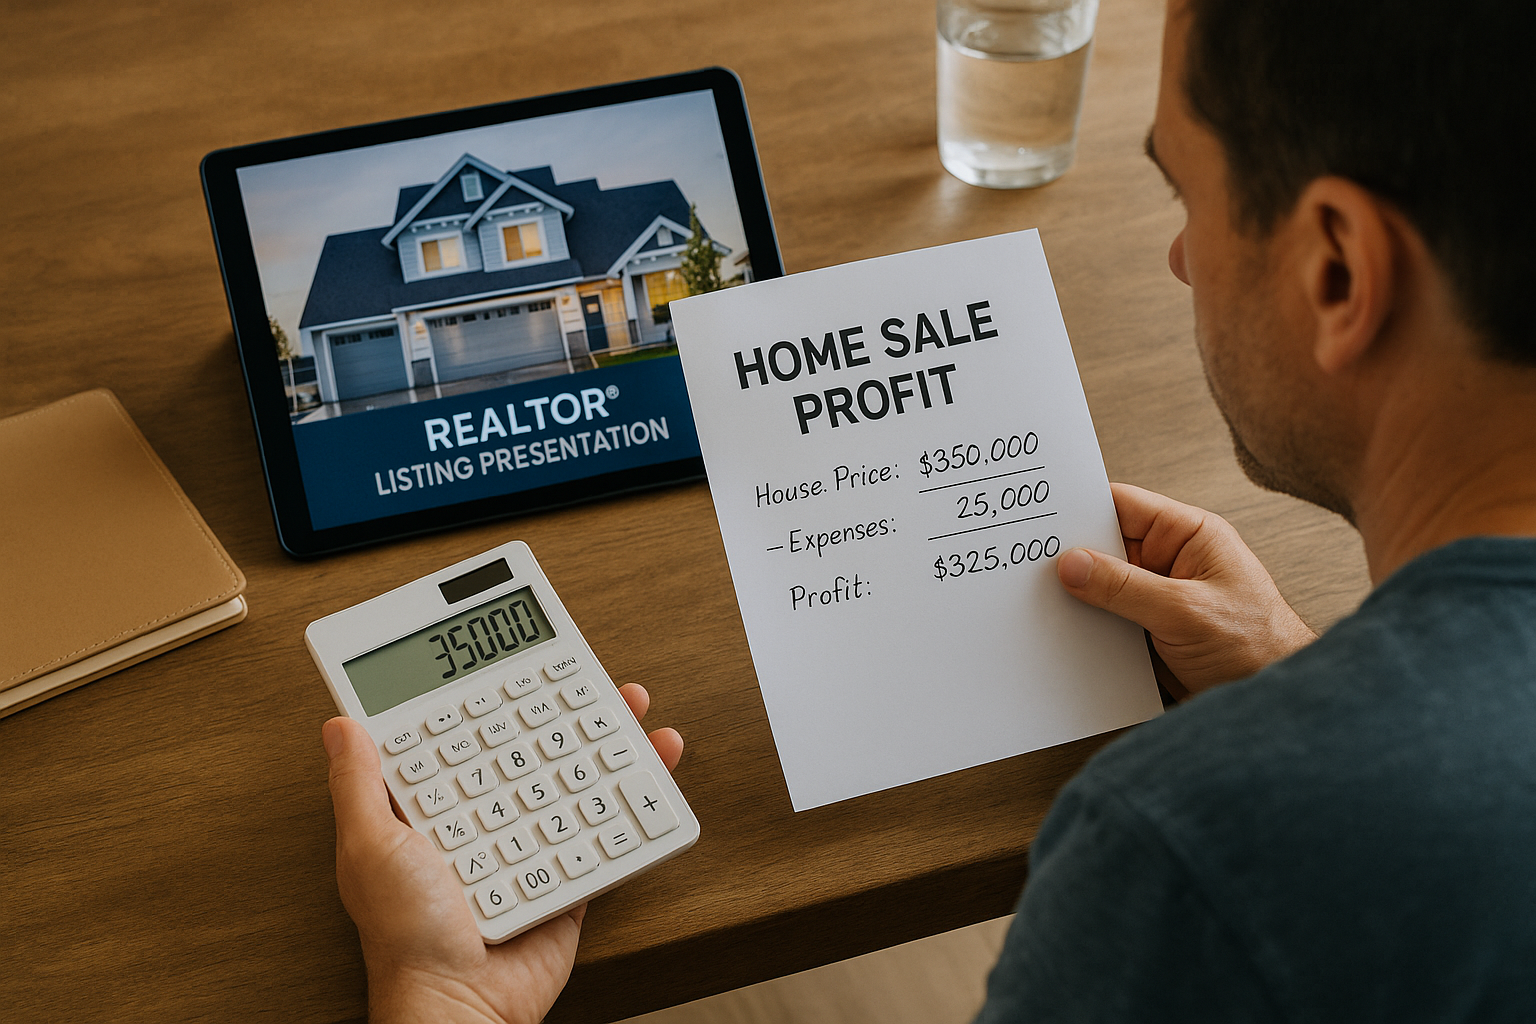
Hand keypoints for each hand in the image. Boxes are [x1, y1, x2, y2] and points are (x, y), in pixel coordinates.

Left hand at [322, 684, 683, 1023]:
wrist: (463, 1009)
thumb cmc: (407, 939)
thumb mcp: (370, 848)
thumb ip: (360, 786)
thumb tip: (340, 725)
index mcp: (434, 812)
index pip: (466, 741)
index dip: (492, 702)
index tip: (515, 669)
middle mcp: (483, 824)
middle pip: (530, 753)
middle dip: (566, 714)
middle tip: (591, 680)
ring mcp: (529, 850)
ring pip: (574, 784)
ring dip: (610, 747)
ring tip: (633, 713)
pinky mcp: (567, 879)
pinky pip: (605, 835)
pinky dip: (636, 804)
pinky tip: (652, 772)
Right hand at [1056, 483, 1316, 697]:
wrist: (1272, 703)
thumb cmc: (1257, 648)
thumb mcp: (1186, 612)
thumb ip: (1126, 587)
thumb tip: (1072, 564)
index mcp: (1188, 536)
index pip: (1123, 505)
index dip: (1080, 506)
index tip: (1040, 516)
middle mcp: (1169, 560)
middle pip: (1104, 545)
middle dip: (1070, 556)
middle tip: (1027, 564)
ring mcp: (1156, 596)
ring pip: (1100, 586)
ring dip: (1075, 597)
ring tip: (1040, 602)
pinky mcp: (1147, 630)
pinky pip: (1105, 619)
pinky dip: (1084, 625)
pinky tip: (1062, 633)